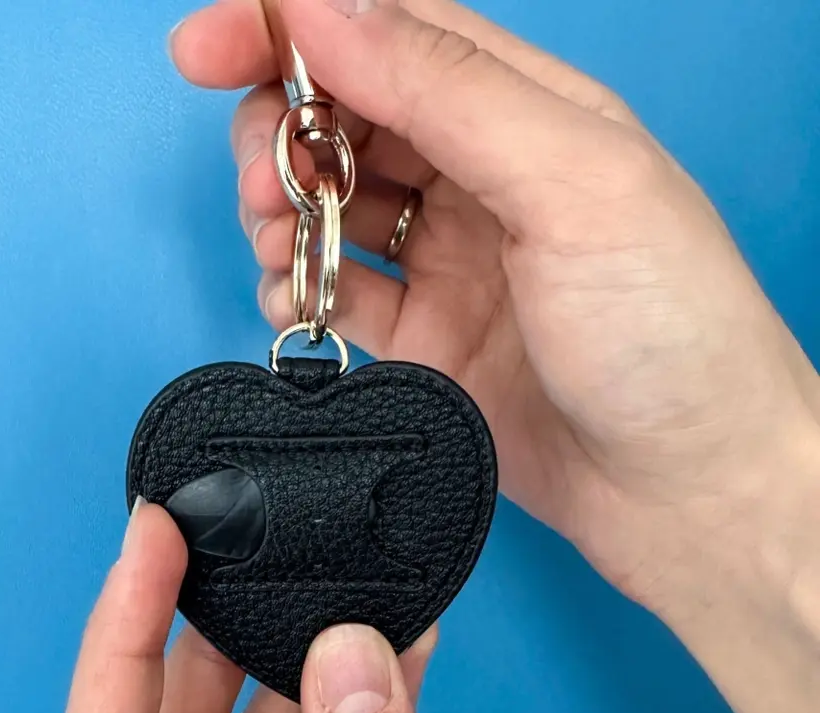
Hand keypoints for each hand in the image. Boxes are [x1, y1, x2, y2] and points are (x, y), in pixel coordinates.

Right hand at [171, 0, 819, 625]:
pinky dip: (296, 288)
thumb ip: (447, 93)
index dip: (291, 28)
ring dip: (281, 213)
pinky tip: (296, 298)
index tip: (206, 48)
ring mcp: (449, 266)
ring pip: (329, 206)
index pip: (390, 35)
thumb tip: (327, 11)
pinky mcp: (424, 343)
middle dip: (281, 135)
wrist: (684, 488)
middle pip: (346, 120)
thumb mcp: (574, 182)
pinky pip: (335, 294)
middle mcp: (482, 183)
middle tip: (265, 178)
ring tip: (277, 241)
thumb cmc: (671, 333)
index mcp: (527, 116)